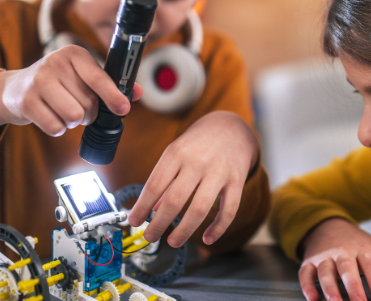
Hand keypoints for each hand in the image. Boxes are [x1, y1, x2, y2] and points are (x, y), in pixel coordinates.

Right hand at [0, 45, 141, 135]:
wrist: (15, 88)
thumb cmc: (58, 82)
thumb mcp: (82, 76)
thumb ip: (110, 84)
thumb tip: (137, 93)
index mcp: (74, 54)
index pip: (98, 77)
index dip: (113, 96)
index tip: (123, 109)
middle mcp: (55, 63)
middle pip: (88, 104)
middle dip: (88, 113)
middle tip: (77, 107)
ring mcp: (38, 81)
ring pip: (73, 117)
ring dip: (73, 122)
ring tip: (64, 110)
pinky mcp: (26, 100)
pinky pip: (56, 127)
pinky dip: (57, 128)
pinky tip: (50, 115)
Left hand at [127, 110, 258, 246]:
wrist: (232, 128)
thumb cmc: (197, 144)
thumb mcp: (176, 153)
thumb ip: (164, 180)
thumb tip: (152, 210)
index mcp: (176, 153)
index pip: (154, 185)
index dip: (142, 207)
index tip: (134, 222)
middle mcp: (197, 162)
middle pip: (174, 200)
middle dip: (159, 224)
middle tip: (150, 237)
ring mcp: (218, 172)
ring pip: (199, 209)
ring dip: (184, 231)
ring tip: (172, 242)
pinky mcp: (237, 180)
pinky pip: (229, 210)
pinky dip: (218, 228)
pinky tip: (208, 239)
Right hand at [299, 218, 370, 300]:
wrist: (327, 226)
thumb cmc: (357, 243)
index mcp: (363, 249)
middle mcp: (343, 252)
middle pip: (347, 269)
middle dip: (353, 288)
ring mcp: (324, 257)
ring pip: (325, 272)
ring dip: (329, 288)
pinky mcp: (309, 262)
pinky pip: (305, 274)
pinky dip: (307, 286)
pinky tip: (312, 299)